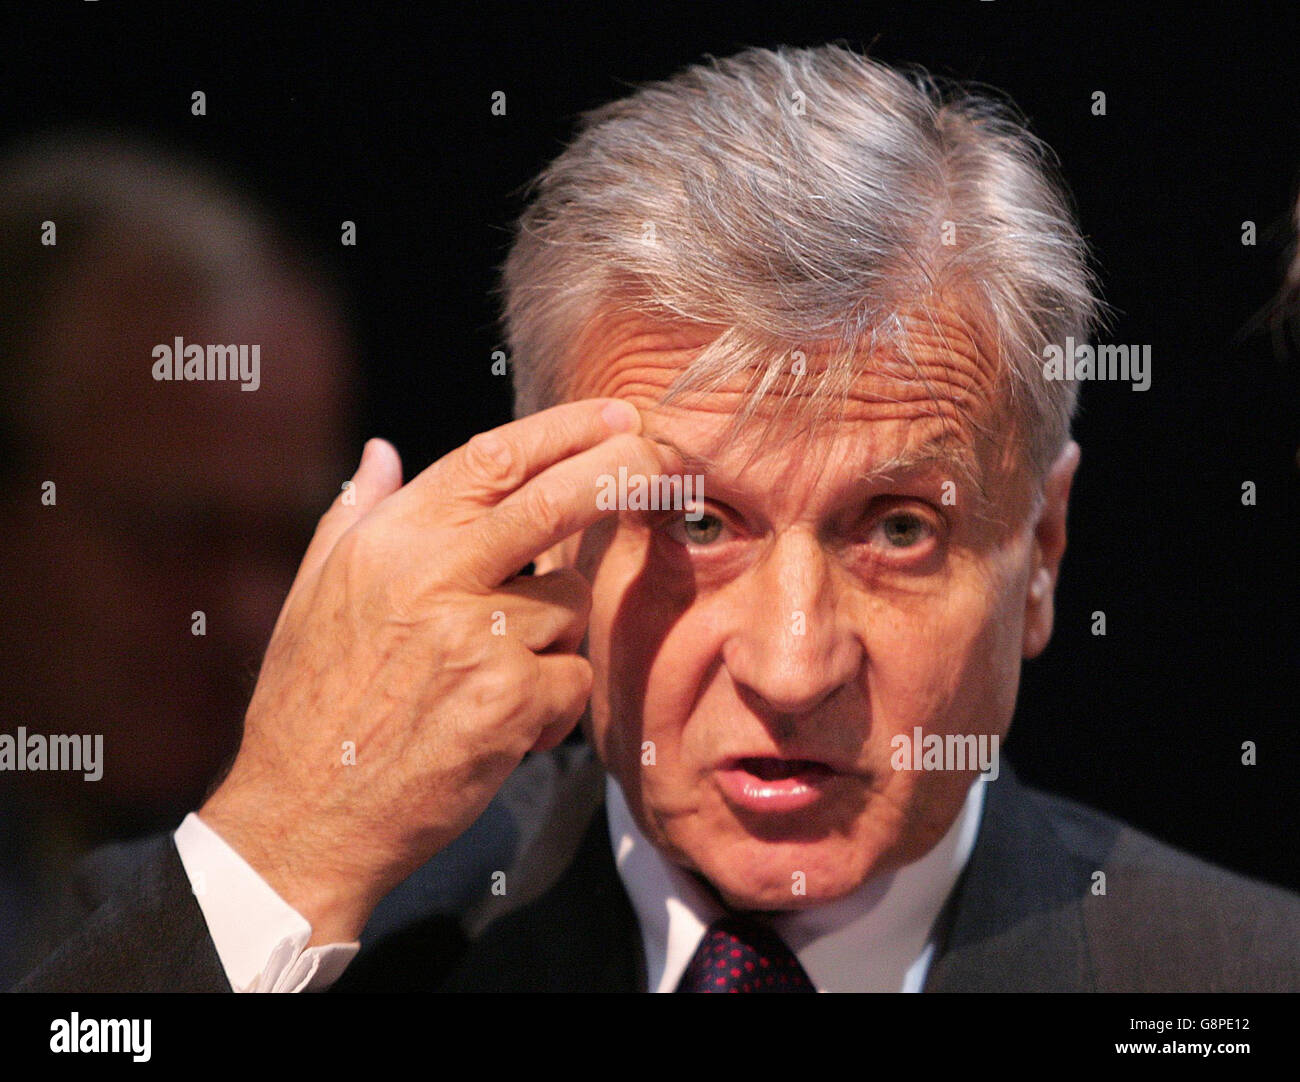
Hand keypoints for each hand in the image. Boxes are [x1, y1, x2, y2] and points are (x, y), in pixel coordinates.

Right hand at [199, 398, 673, 943]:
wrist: (305, 818)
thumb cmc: (310, 706)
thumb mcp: (314, 594)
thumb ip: (356, 514)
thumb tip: (383, 451)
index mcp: (390, 543)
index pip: (491, 459)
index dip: (565, 429)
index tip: (614, 415)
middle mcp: (433, 576)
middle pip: (554, 501)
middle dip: (620, 467)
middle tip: (660, 453)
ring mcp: (475, 637)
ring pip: (570, 605)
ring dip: (553, 635)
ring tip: (491, 675)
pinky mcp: (509, 701)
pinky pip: (571, 677)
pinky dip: (551, 701)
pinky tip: (501, 726)